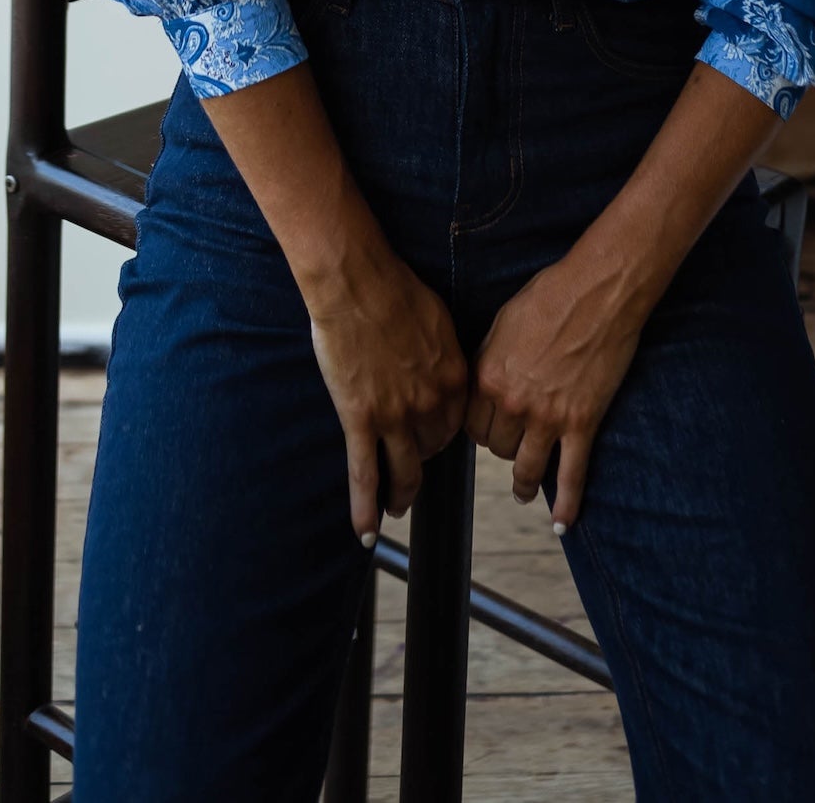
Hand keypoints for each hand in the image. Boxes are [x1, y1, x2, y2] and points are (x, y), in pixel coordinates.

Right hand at [302, 238, 467, 541]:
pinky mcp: (360, 419)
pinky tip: (365, 532)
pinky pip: (364, 473)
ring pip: (403, 470)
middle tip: (411, 469)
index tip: (434, 440)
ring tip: (396, 508)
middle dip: (421, 460)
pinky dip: (365, 507)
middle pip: (431, 448)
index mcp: (454, 377)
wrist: (358, 282)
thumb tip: (443, 368)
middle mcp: (431, 403)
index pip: (456, 424)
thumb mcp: (438, 320)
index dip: (443, 435)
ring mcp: (395, 415)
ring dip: (401, 495)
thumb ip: (445, 353)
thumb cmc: (395, 289)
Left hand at [465, 248, 648, 530]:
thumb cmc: (552, 295)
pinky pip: (572, 474)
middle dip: (504, 446)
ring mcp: (549, 417)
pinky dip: (567, 503)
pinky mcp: (582, 422)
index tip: (488, 431)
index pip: (472, 424)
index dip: (480, 428)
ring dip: (524, 483)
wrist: (599, 290)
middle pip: (498, 447)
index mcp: (488, 376)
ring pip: (526, 466)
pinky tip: (562, 521)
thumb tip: (485, 383)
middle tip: (513, 445)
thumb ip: (489, 359)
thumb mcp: (504, 322)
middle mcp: (513, 402)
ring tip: (525, 491)